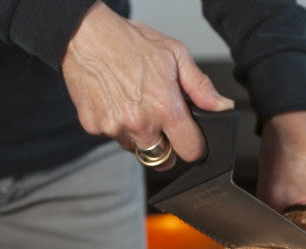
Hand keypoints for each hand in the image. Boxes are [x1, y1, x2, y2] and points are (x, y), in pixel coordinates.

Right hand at [61, 1, 233, 169]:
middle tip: (160, 120)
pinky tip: (117, 102)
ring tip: (135, 105)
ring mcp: (114, 127)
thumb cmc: (129, 41)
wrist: (84, 35)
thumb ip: (200, 86)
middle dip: (166, 144)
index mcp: (164, 108)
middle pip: (162, 156)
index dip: (193, 146)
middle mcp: (139, 123)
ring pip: (137, 148)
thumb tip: (221, 106)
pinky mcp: (93, 127)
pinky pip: (113, 137)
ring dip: (140, 136)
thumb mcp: (175, 55)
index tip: (190, 139)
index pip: (189, 150)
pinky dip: (118, 125)